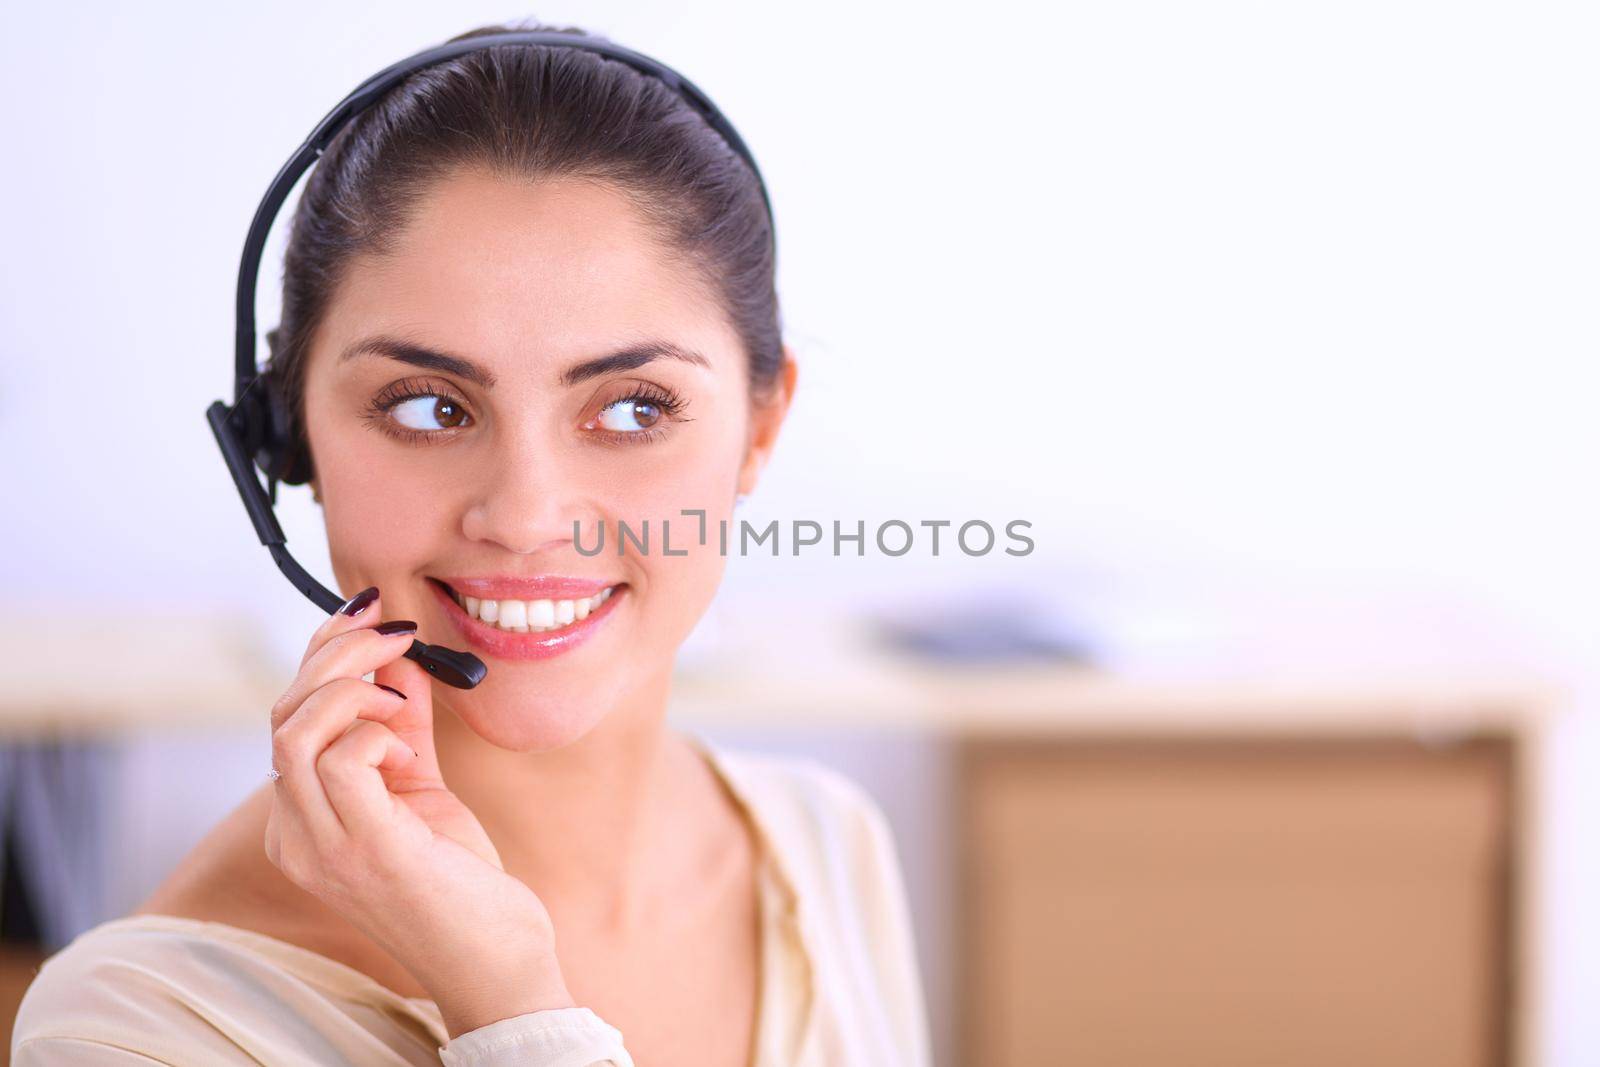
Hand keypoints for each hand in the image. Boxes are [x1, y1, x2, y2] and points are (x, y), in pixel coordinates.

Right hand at [265, 587, 574, 1036]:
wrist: (493, 960)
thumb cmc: (460, 881)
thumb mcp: (425, 787)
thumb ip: (405, 725)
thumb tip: (397, 657)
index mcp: (301, 820)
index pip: (286, 716)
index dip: (322, 653)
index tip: (371, 615)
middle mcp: (295, 835)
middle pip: (282, 713)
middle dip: (337, 653)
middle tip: (395, 632)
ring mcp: (321, 847)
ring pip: (295, 729)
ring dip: (355, 688)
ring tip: (404, 701)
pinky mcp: (363, 850)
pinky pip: (340, 762)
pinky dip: (378, 734)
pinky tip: (410, 753)